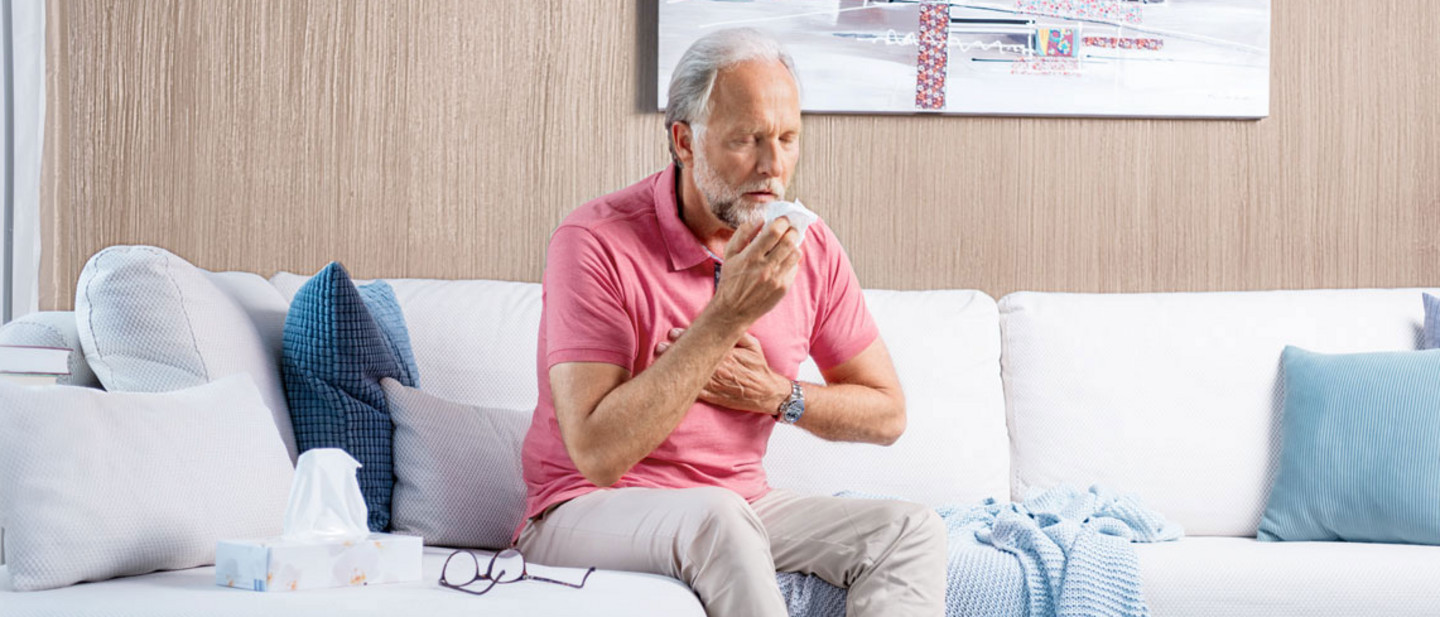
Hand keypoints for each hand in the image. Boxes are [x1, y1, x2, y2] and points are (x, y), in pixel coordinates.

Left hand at [656, 328, 788, 414]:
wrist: (765, 392)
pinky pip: (695, 392)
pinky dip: (682, 386)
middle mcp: (720, 369)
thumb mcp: (753, 346)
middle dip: (675, 352)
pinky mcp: (713, 397)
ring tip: (659, 359)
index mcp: (728, 355)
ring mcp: (715, 384)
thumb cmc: (758, 367)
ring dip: (674, 368)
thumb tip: (725, 321)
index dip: (686, 337)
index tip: (673, 332)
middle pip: (694, 359)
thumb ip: (739, 334)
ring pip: (691, 375)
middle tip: (660, 346)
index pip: (704, 344)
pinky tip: (670, 380)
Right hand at [710, 217, 802, 327]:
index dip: (782, 221)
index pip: (774, 232)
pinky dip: (791, 260)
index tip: (782, 219)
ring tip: (787, 243)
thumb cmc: (730, 280)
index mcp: (751, 256)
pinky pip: (794, 267)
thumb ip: (743, 234)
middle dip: (791, 230)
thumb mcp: (730, 254)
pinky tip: (784, 259)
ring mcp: (776, 278)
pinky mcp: (783, 288)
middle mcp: (765, 267)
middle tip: (789, 228)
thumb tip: (760, 220)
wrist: (733, 310)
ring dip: (793, 245)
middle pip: (789, 241)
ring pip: (795, 253)